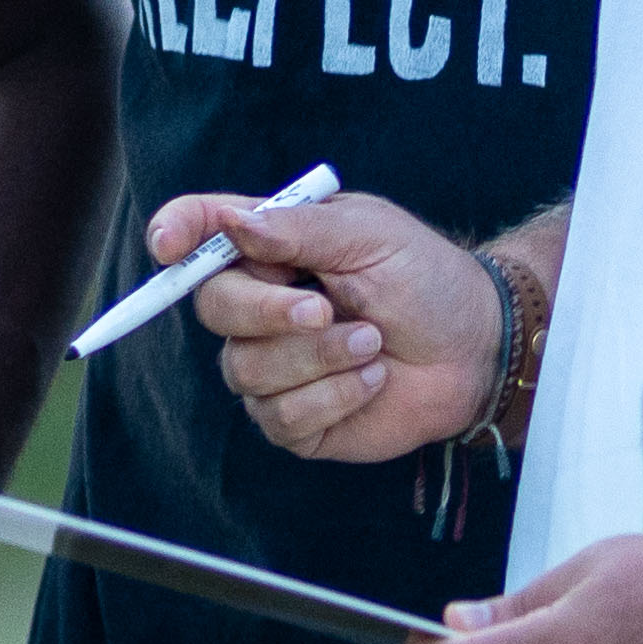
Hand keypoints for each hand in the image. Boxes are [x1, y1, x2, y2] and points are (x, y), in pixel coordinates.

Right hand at [188, 191, 500, 464]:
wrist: (474, 348)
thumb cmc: (425, 278)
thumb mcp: (369, 234)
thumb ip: (299, 228)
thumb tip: (235, 224)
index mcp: (271, 246)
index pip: (201, 231)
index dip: (174, 233)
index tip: (168, 246)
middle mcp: (261, 304)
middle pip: (213, 308)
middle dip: (268, 313)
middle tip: (326, 310)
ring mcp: (273, 365)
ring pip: (246, 369)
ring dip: (318, 358)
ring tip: (373, 343)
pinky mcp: (294, 419)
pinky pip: (280, 417)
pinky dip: (333, 396)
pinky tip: (371, 380)